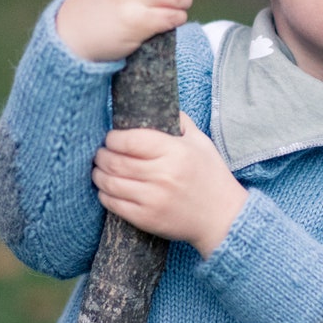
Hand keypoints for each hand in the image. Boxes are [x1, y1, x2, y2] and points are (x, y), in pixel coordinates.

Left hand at [92, 113, 248, 257]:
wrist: (224, 217)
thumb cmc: (211, 176)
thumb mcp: (201, 142)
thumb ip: (180, 121)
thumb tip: (158, 103)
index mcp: (175, 152)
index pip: (130, 140)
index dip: (113, 138)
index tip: (111, 138)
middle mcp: (163, 175)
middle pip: (115, 161)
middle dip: (101, 155)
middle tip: (101, 153)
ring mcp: (153, 199)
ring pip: (110, 183)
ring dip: (99, 174)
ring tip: (99, 170)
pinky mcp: (147, 219)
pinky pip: (114, 205)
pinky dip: (104, 195)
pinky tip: (107, 189)